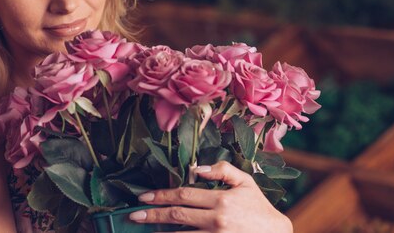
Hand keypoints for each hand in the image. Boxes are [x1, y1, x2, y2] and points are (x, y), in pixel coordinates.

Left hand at [129, 161, 292, 232]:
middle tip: (134, 215)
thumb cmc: (259, 207)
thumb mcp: (245, 181)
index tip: (143, 196)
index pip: (183, 195)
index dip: (161, 195)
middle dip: (153, 214)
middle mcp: (217, 219)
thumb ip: (222, 170)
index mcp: (221, 199)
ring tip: (144, 229)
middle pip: (177, 216)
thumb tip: (197, 167)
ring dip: (161, 232)